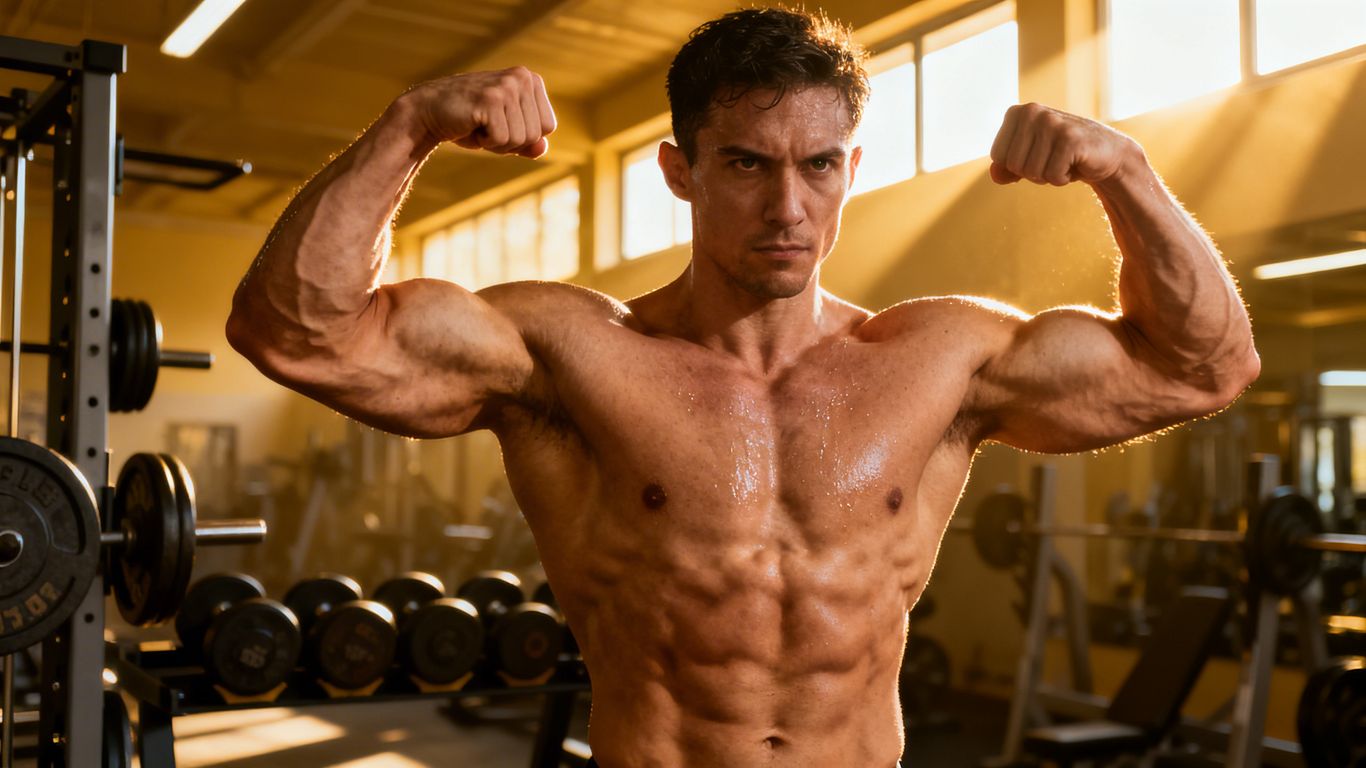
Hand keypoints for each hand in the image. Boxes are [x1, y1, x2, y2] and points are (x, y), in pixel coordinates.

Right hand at [405, 67, 556, 158]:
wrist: (429, 111)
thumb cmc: (470, 122)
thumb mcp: (505, 132)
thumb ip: (528, 142)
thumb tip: (542, 148)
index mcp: (531, 80)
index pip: (548, 127)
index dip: (524, 137)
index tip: (501, 124)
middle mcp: (522, 77)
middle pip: (536, 135)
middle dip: (511, 142)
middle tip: (487, 125)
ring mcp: (507, 86)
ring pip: (521, 139)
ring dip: (498, 142)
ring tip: (480, 124)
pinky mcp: (490, 99)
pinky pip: (502, 139)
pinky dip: (486, 142)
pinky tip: (472, 124)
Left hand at [988, 103, 1137, 186]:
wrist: (1105, 153)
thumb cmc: (1060, 156)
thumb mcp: (1028, 159)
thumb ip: (1005, 168)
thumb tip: (995, 175)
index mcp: (1016, 112)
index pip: (997, 156)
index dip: (1016, 166)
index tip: (1035, 155)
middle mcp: (1032, 112)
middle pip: (1013, 165)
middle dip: (1032, 172)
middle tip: (1052, 159)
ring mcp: (1052, 123)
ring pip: (1032, 173)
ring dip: (1049, 176)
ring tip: (1064, 160)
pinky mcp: (1071, 139)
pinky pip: (1052, 176)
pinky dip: (1063, 179)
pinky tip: (1075, 164)